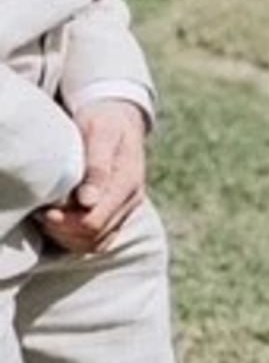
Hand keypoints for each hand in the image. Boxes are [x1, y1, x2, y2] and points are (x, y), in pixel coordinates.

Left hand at [37, 99, 148, 253]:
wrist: (120, 119)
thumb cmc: (105, 122)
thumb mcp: (100, 134)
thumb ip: (97, 167)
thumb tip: (88, 201)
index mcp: (128, 182)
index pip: (95, 221)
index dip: (66, 222)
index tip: (46, 210)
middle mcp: (131, 200)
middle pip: (94, 236)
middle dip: (63, 229)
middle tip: (43, 212)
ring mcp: (125, 208)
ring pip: (96, 243)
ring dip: (68, 236)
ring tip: (51, 216)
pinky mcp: (118, 213)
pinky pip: (98, 240)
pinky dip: (76, 238)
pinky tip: (62, 220)